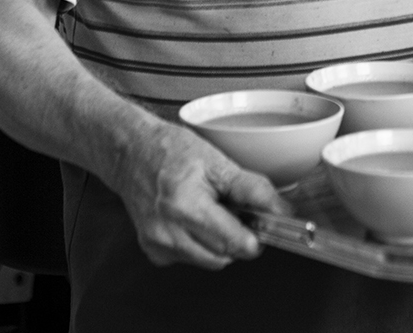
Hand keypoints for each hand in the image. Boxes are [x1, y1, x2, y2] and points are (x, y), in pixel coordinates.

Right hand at [114, 120, 292, 269]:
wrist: (131, 154)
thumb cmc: (171, 151)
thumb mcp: (217, 161)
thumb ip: (252, 189)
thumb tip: (280, 211)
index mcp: (185, 205)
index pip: (234, 242)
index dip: (256, 236)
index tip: (263, 226)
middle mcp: (168, 230)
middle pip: (224, 255)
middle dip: (238, 237)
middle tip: (235, 211)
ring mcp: (158, 244)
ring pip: (210, 260)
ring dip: (220, 242)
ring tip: (212, 212)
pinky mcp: (153, 251)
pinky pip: (192, 259)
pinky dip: (200, 244)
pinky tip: (194, 220)